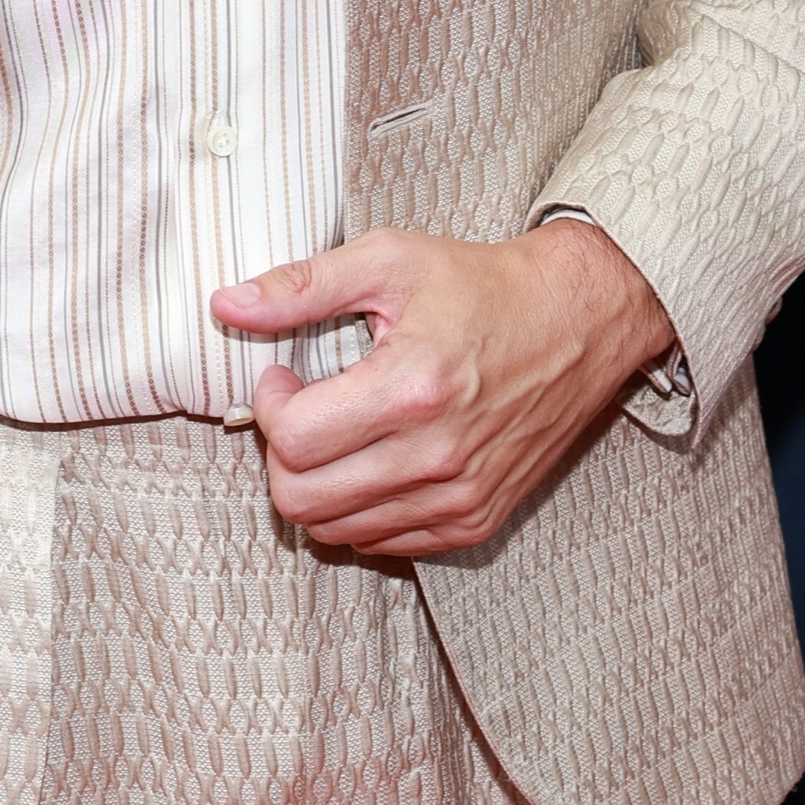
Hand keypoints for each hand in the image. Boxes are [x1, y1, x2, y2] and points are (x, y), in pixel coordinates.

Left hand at [211, 219, 676, 561]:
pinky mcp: (475, 520)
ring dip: (317, 483)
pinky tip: (374, 458)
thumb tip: (225, 305)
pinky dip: (359, 510)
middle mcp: (437, 455)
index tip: (284, 377)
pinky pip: (381, 543)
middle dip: (280, 454)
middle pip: (300, 499)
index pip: (291, 440)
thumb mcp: (389, 260)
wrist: (579, 320)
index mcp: (412, 388)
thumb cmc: (483, 285)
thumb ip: (301, 286)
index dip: (267, 406)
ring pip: (334, 530)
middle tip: (302, 410)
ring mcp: (459, 497)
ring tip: (340, 431)